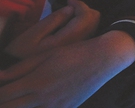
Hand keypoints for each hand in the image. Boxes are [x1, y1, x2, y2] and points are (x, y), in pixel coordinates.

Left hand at [0, 30, 134, 106]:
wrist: (104, 58)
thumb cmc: (74, 53)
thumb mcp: (45, 55)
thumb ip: (20, 68)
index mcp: (36, 82)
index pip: (3, 95)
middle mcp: (43, 98)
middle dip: (4, 103)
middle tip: (4, 97)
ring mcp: (55, 107)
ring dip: (18, 107)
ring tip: (18, 100)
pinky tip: (34, 103)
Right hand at [4, 0, 99, 59]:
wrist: (20, 72)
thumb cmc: (22, 51)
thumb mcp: (32, 34)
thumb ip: (53, 20)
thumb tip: (70, 8)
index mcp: (68, 40)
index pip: (86, 17)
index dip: (80, 4)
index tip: (69, 0)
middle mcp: (78, 44)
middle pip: (94, 20)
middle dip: (84, 9)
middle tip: (70, 6)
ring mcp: (79, 48)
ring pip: (93, 25)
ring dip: (84, 16)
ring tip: (69, 14)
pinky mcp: (77, 50)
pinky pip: (88, 32)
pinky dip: (83, 23)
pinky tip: (69, 24)